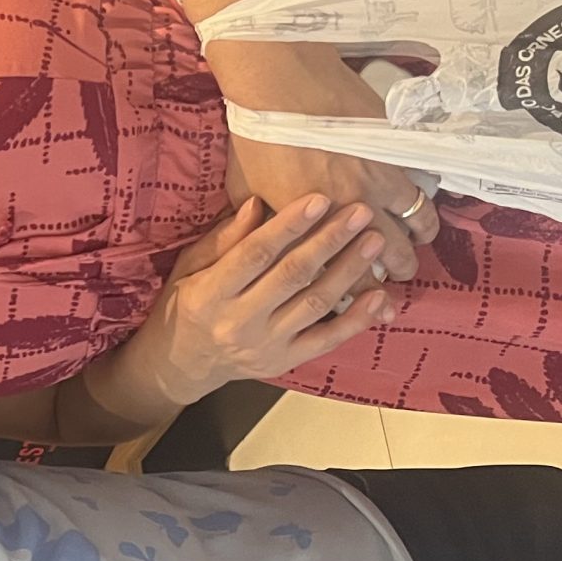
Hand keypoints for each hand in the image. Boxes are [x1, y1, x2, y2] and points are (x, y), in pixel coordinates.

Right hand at [84, 198, 399, 416]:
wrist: (181, 363)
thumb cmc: (185, 304)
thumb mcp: (190, 266)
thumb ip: (225, 238)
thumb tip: (258, 202)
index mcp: (210, 294)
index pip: (255, 255)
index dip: (289, 226)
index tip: (320, 198)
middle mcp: (239, 322)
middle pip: (292, 276)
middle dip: (330, 240)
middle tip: (361, 212)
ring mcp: (266, 345)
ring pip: (315, 304)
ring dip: (350, 271)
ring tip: (375, 241)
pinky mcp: (285, 361)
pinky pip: (327, 340)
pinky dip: (357, 319)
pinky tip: (380, 295)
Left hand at [210, 45, 439, 277]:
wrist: (280, 80)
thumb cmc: (255, 135)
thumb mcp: (246, 190)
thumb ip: (263, 223)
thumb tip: (271, 243)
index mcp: (317, 227)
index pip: (353, 278)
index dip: (363, 291)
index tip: (365, 292)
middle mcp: (356, 207)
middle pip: (396, 254)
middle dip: (401, 268)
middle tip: (400, 270)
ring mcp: (382, 175)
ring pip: (419, 217)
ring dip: (421, 232)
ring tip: (417, 237)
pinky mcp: (395, 145)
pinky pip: (421, 178)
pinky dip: (422, 191)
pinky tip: (417, 194)